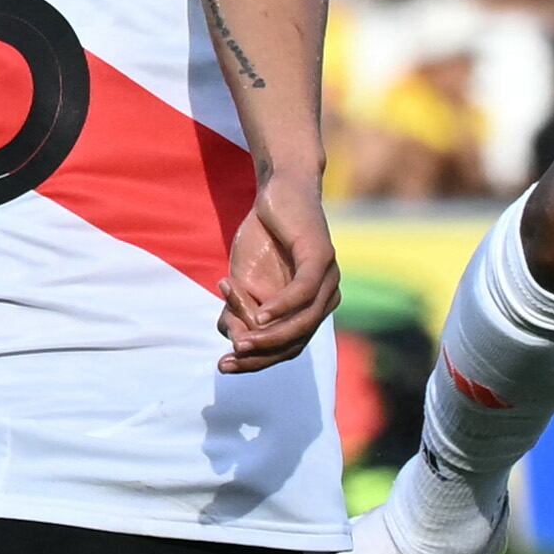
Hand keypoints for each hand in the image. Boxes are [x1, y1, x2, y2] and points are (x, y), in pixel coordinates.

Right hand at [218, 172, 338, 372]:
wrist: (279, 189)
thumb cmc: (263, 236)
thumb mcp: (243, 278)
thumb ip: (241, 309)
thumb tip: (233, 343)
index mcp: (311, 308)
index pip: (289, 348)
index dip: (258, 362)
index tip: (225, 365)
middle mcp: (326, 298)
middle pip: (297, 342)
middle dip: (261, 356)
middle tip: (228, 361)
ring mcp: (328, 278)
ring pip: (302, 322)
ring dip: (270, 337)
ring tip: (241, 344)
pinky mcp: (321, 256)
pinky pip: (304, 291)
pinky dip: (281, 307)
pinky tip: (259, 316)